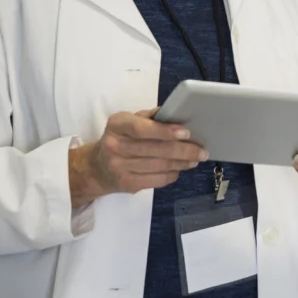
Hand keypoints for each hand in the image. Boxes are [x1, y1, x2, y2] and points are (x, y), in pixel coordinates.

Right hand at [71, 109, 205, 205]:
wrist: (96, 168)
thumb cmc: (120, 138)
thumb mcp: (128, 121)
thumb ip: (150, 117)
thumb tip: (175, 113)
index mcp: (117, 125)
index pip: (142, 128)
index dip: (165, 131)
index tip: (186, 133)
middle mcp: (115, 146)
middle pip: (156, 150)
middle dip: (184, 150)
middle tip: (202, 151)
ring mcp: (119, 167)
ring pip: (160, 166)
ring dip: (182, 163)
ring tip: (195, 159)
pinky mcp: (126, 184)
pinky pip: (157, 180)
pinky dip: (172, 174)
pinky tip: (179, 169)